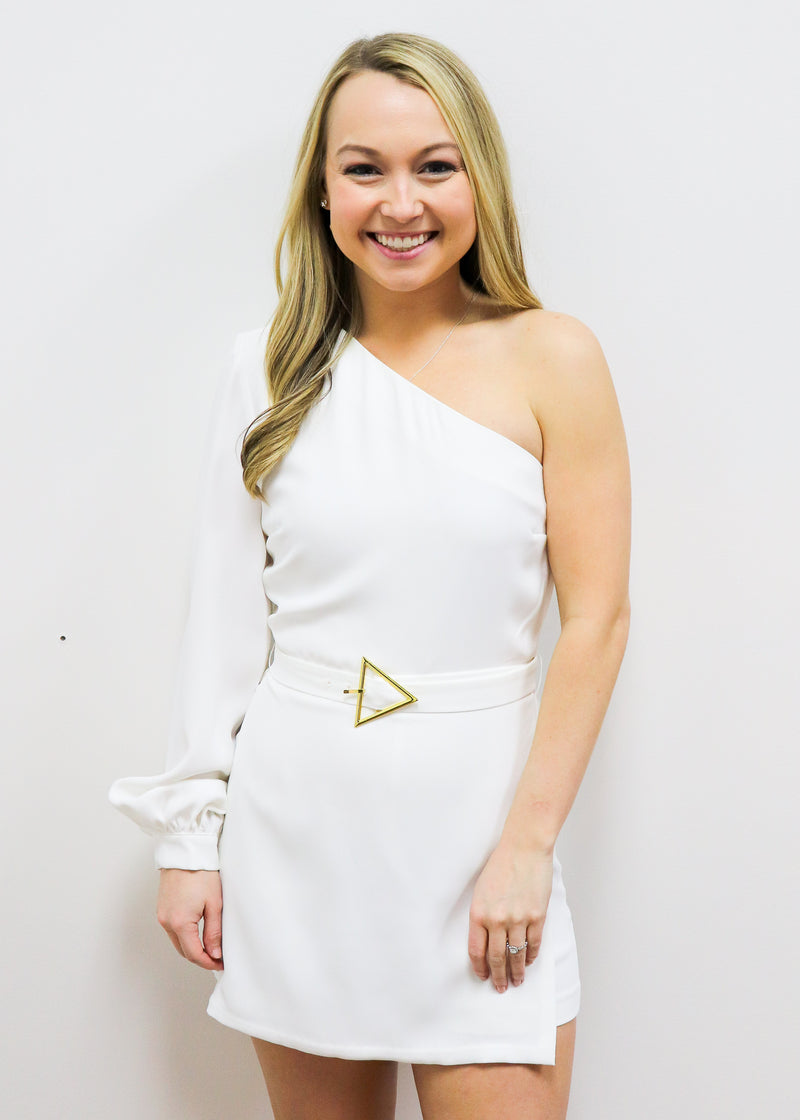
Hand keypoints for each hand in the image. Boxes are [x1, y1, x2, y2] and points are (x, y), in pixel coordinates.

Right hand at [156, 869, 223, 970]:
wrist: (186, 851)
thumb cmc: (201, 873)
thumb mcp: (214, 904)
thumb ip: (214, 932)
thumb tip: (215, 953)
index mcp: (179, 923)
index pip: (194, 954)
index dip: (208, 963)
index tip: (220, 964)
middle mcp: (166, 922)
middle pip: (183, 951)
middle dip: (200, 958)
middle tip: (218, 958)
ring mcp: (162, 915)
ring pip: (177, 941)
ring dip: (192, 948)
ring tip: (210, 947)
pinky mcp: (162, 908)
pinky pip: (172, 930)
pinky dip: (184, 936)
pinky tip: (197, 934)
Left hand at [467, 843, 552, 991]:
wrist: (524, 848)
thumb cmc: (500, 864)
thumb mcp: (481, 890)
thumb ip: (482, 915)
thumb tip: (486, 940)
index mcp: (479, 913)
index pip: (476, 951)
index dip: (479, 968)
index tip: (483, 976)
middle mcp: (497, 920)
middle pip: (496, 958)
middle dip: (498, 976)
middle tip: (500, 988)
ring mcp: (518, 919)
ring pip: (516, 955)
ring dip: (516, 972)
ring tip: (517, 981)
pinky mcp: (537, 916)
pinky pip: (533, 943)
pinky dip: (531, 956)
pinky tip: (528, 961)